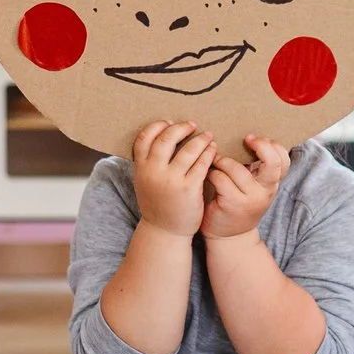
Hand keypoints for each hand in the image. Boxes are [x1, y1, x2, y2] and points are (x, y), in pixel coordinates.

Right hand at [128, 120, 213, 237]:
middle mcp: (154, 172)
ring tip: (208, 136)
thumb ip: (149, 162)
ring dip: (200, 139)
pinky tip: (213, 150)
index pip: (144, 137)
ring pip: (188, 150)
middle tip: (192, 125)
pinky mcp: (189, 189)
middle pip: (167, 138)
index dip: (157, 126)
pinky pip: (201, 164)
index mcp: (141, 168)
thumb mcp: (145, 181)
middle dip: (181, 128)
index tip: (170, 122)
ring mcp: (171, 180)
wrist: (164, 231)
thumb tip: (160, 135)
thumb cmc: (157, 203)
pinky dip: (208, 154)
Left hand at [202, 137, 289, 239]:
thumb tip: (247, 137)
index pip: (283, 160)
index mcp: (271, 184)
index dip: (272, 145)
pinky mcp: (232, 204)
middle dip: (260, 146)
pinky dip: (212, 173)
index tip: (254, 140)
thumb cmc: (238, 204)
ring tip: (215, 161)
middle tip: (246, 139)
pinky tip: (208, 175)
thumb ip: (255, 168)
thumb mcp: (253, 187)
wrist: (229, 237)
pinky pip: (220, 178)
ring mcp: (250, 199)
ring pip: (236, 168)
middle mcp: (266, 191)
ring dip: (222, 161)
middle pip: (272, 162)